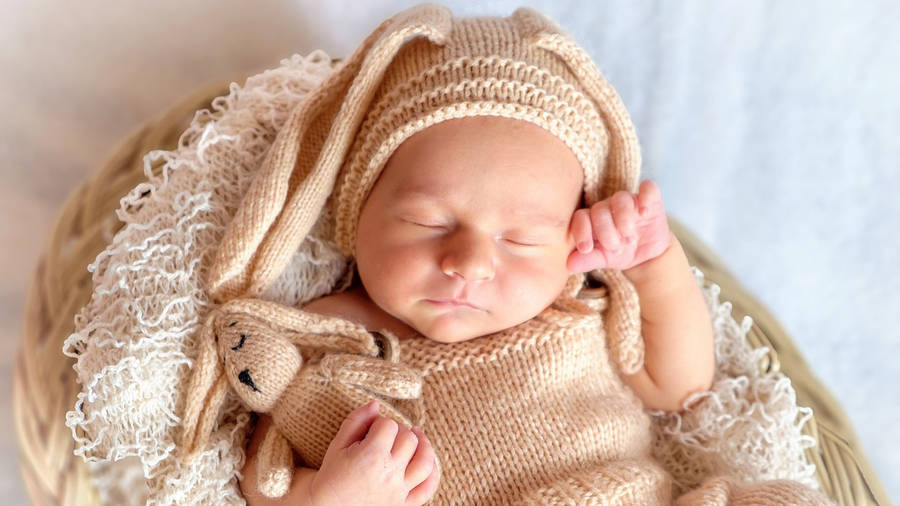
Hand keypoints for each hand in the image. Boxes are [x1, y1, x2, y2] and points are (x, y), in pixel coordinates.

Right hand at [308, 400, 440, 505]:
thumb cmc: (331, 475)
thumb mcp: (338, 444)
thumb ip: (356, 421)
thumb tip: (375, 404)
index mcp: (371, 457)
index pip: (389, 426)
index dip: (379, 423)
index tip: (370, 430)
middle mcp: (389, 474)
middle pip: (408, 439)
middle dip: (398, 431)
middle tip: (384, 435)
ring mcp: (399, 491)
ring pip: (425, 461)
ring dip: (423, 445)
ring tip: (415, 436)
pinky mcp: (404, 504)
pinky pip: (427, 488)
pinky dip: (433, 473)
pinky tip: (427, 461)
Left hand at [566, 179, 670, 272]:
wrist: (648, 256)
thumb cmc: (620, 254)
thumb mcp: (604, 259)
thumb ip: (587, 260)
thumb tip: (569, 265)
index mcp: (592, 219)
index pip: (581, 217)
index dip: (581, 231)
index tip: (586, 248)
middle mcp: (608, 206)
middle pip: (600, 209)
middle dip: (606, 231)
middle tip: (615, 247)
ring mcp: (629, 201)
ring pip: (621, 198)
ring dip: (623, 218)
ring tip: (629, 238)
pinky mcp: (649, 199)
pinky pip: (648, 188)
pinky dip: (646, 198)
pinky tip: (645, 213)